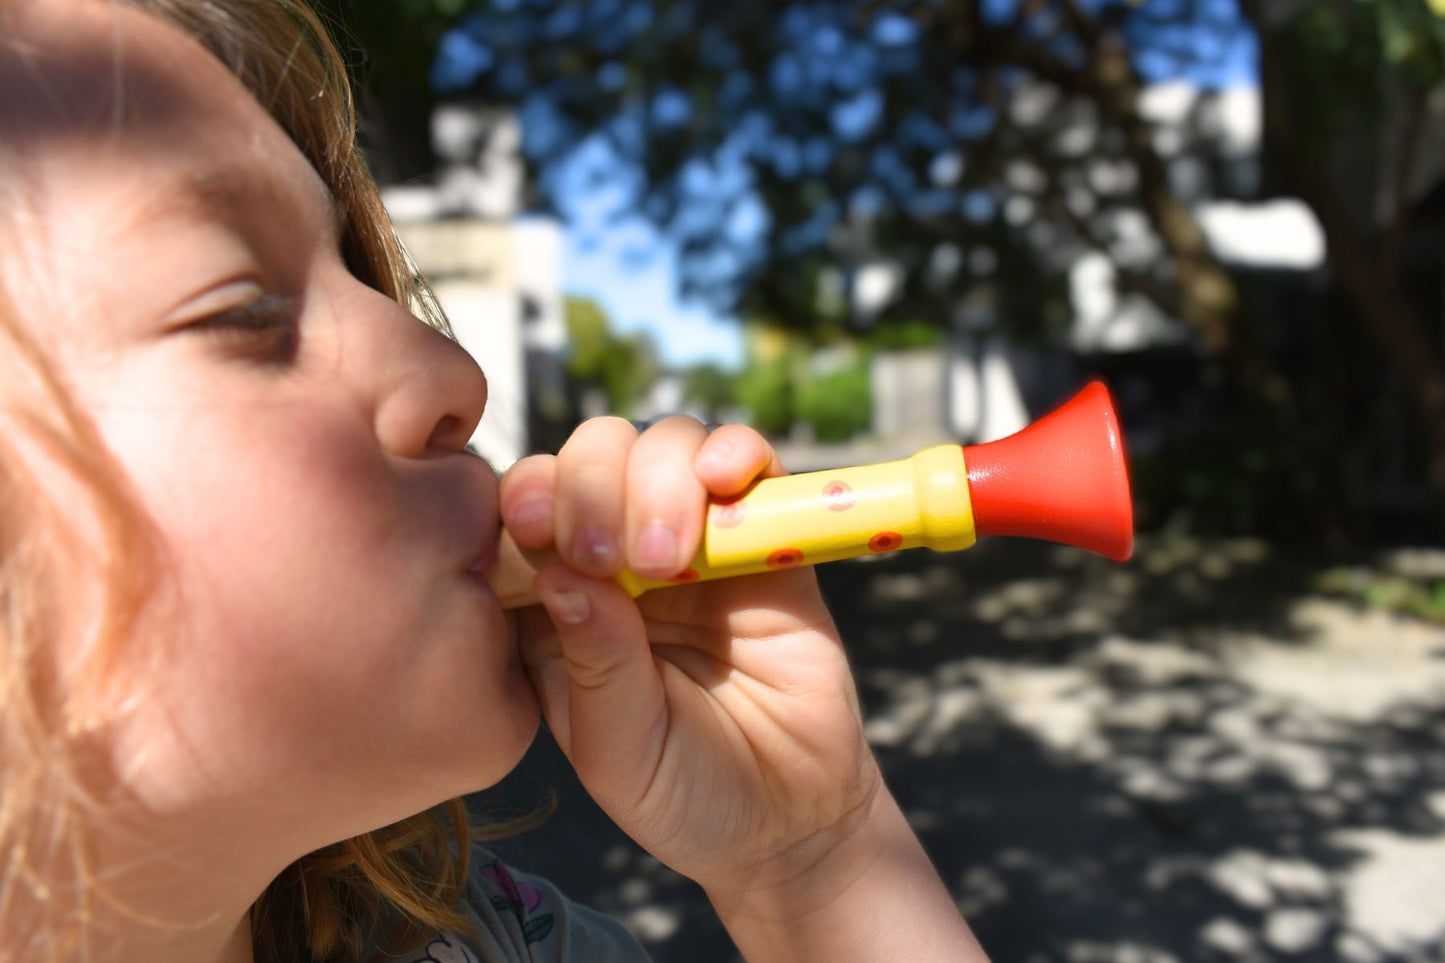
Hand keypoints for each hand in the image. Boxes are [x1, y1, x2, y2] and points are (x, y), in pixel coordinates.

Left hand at [499, 416, 883, 896]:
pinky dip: (735, 451)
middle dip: (592, 486)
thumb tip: (557, 569)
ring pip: (663, 443)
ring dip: (658, 478)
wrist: (790, 818)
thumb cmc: (683, 792)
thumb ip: (595, 663)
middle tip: (612, 558)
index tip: (535, 530)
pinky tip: (727, 480)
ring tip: (671, 558)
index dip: (526, 498)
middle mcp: (621, 553)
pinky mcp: (765, 532)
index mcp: (559, 600)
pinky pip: (748, 460)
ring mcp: (696, 536)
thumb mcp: (618, 750)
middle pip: (590, 456)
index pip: (524, 510)